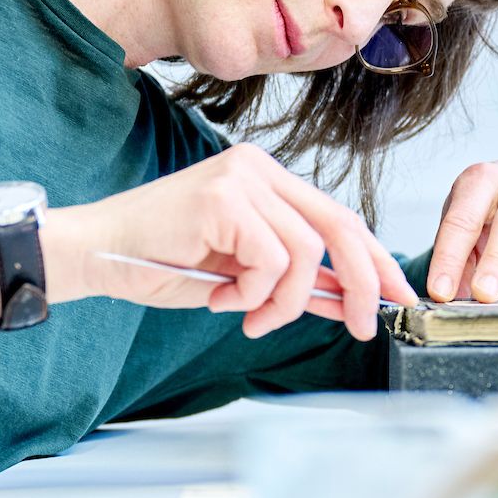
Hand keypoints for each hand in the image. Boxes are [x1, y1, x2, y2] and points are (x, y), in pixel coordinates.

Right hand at [43, 144, 414, 340]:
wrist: (98, 254)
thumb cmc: (162, 263)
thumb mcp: (244, 279)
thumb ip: (297, 282)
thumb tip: (351, 301)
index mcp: (268, 181)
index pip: (340, 218)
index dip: (376, 261)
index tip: (399, 298)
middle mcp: (261, 170)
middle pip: (341, 226)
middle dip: (362, 284)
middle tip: (364, 327)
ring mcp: (244, 178)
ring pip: (307, 253)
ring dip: (285, 303)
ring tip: (249, 317)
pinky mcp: (226, 197)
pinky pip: (273, 261)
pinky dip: (254, 294)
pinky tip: (221, 298)